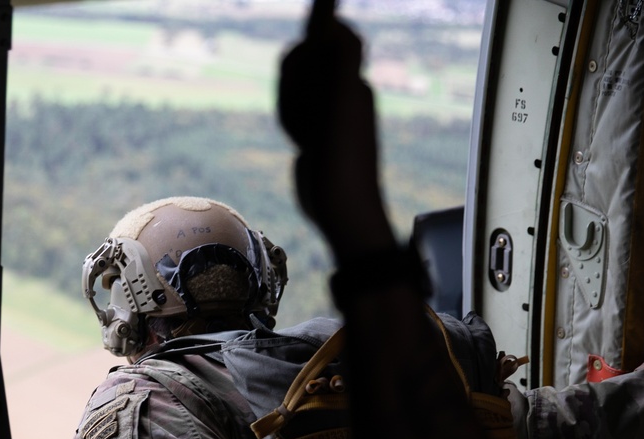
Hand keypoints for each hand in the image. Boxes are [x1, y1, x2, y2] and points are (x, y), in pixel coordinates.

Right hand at [277, 8, 394, 262]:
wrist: (342, 210)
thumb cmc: (345, 160)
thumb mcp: (343, 103)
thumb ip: (340, 57)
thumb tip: (332, 22)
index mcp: (353, 78)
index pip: (329, 35)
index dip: (311, 45)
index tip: (305, 74)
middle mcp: (343, 88)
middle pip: (305, 60)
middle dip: (294, 84)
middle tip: (307, 116)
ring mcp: (327, 110)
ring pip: (294, 87)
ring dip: (290, 108)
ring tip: (304, 135)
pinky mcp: (315, 129)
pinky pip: (292, 109)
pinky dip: (290, 122)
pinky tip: (301, 144)